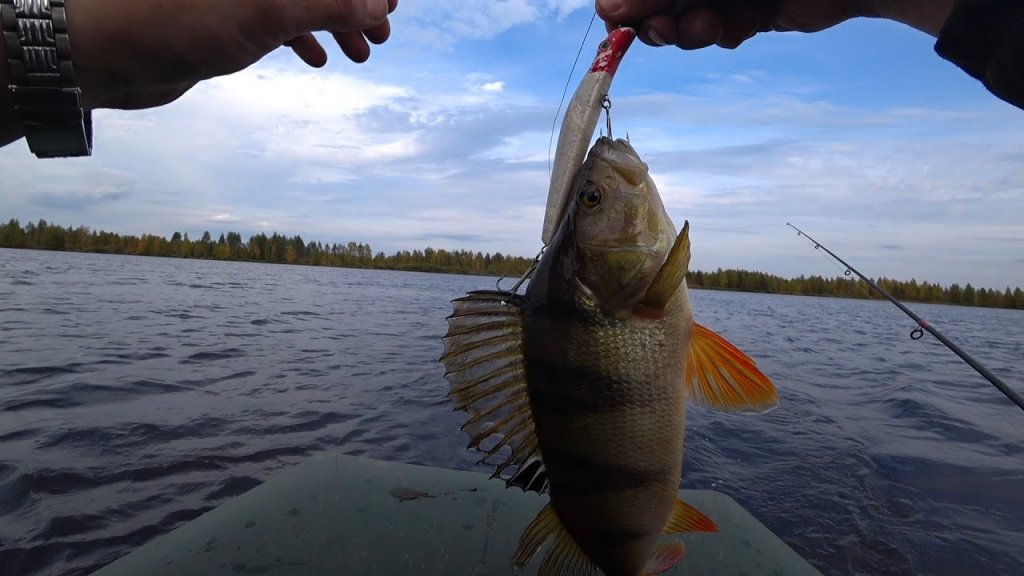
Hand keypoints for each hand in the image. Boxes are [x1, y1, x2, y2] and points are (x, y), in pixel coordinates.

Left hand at [65, 0, 397, 109]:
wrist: (105, 53)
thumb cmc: (175, 21)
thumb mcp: (266, 10)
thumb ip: (328, 2)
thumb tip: (377, 2)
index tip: (393, 3)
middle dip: (355, 0)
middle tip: (384, 31)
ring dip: (336, 20)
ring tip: (363, 52)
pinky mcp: (223, 12)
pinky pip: (278, 16)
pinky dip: (303, 34)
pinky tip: (317, 59)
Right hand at [595, 0, 951, 49]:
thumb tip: (607, 9)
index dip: (626, 1)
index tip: (617, 18)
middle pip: (657, 1)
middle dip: (659, 19)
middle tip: (664, 29)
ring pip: (688, 21)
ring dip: (693, 31)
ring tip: (712, 25)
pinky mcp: (754, 9)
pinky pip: (723, 31)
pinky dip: (728, 32)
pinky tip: (748, 20)